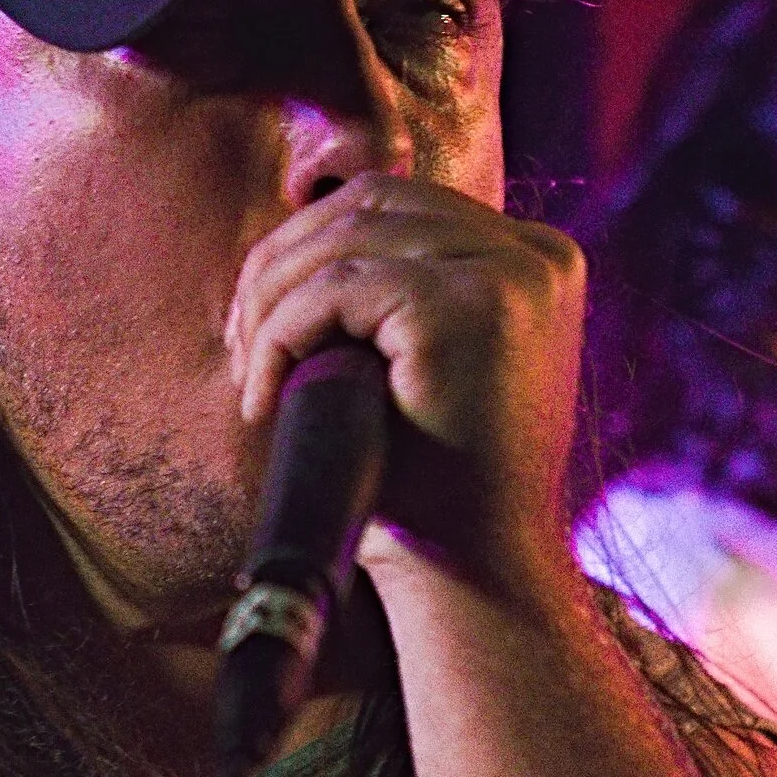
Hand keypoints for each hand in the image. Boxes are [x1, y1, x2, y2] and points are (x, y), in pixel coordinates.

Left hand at [226, 172, 585, 586]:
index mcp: (534, 259)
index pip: (399, 204)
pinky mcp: (470, 308)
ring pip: (344, 240)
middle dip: (283, 264)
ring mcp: (513, 275)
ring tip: (247, 375)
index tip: (260, 323)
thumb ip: (392, 295)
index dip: (311, 246)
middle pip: (370, 202)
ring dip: (271, 303)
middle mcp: (538, 255)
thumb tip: (283, 243)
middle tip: (238, 348)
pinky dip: (281, 334)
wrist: (472, 574)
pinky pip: (336, 287)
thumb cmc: (435, 484)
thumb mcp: (421, 367)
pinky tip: (265, 395)